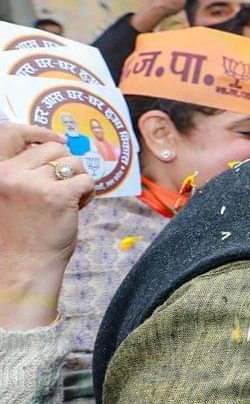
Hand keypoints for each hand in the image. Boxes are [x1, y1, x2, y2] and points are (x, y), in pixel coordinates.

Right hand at [0, 124, 94, 327]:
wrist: (22, 268)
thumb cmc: (18, 233)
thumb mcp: (8, 194)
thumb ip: (23, 171)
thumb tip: (55, 143)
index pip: (18, 136)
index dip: (40, 136)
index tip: (54, 141)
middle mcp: (8, 173)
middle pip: (54, 148)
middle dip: (65, 167)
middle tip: (61, 191)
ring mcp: (33, 183)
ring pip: (74, 163)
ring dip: (77, 180)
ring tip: (67, 202)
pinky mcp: (58, 195)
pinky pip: (87, 181)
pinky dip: (87, 195)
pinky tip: (75, 210)